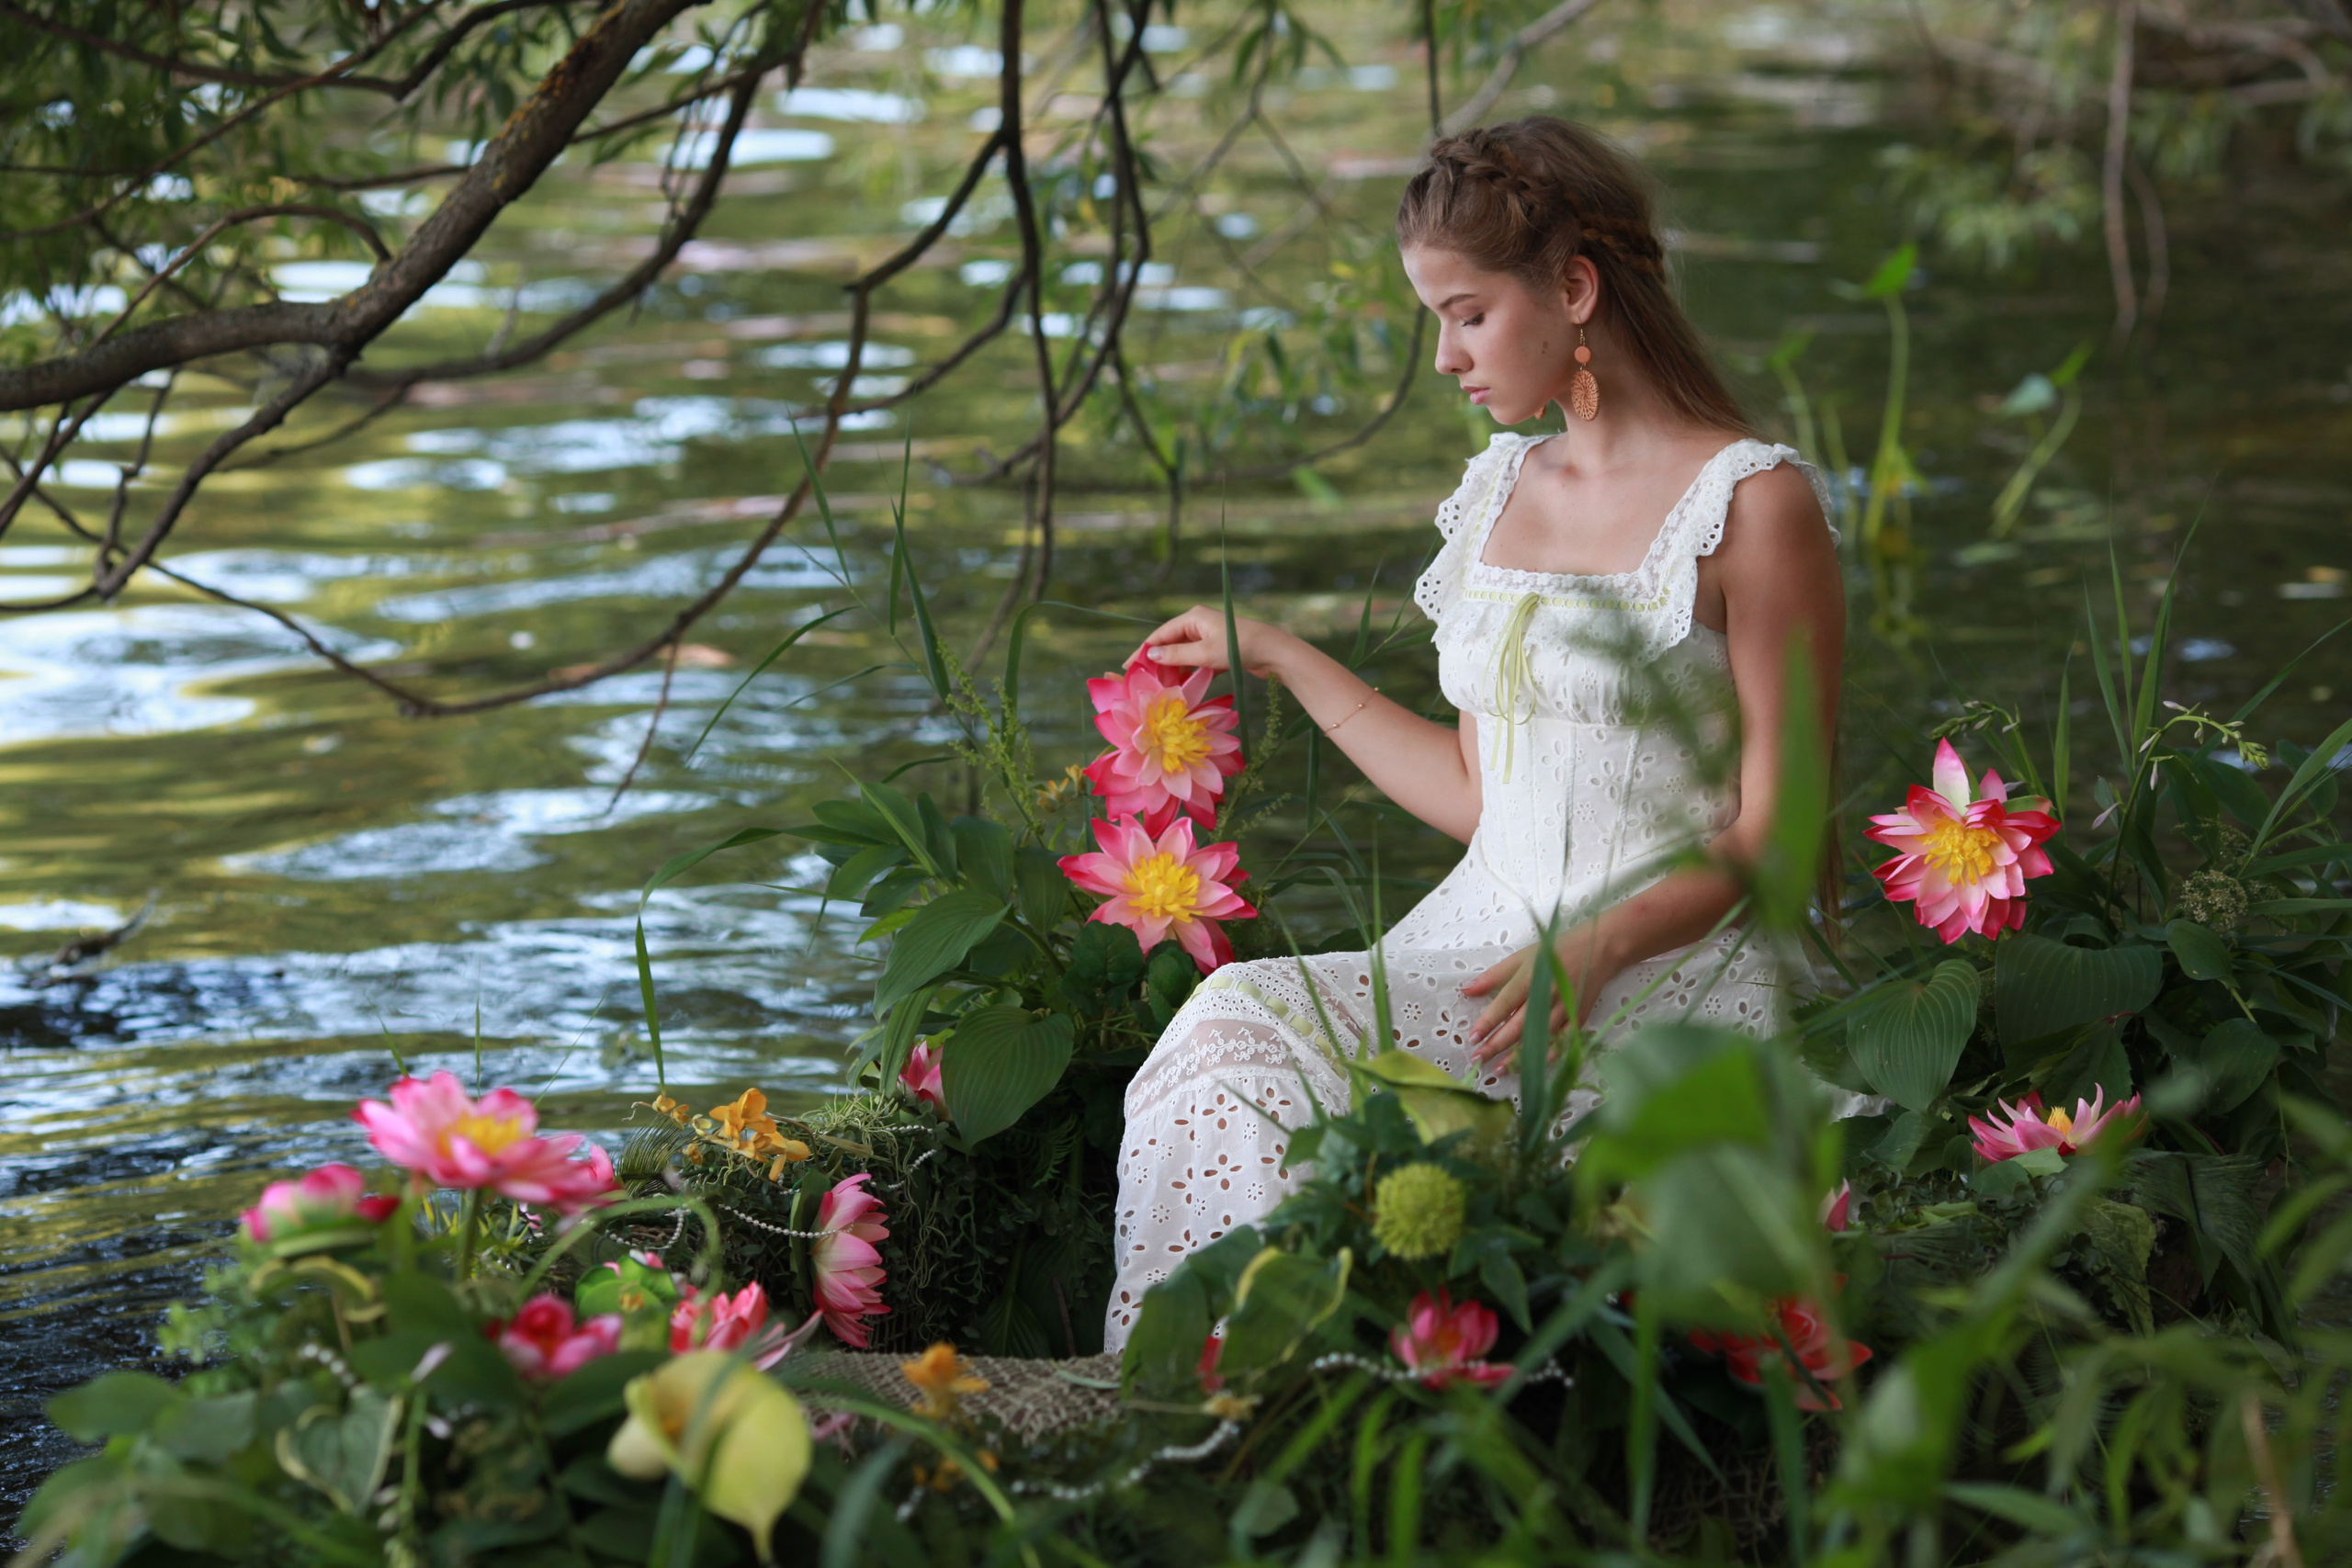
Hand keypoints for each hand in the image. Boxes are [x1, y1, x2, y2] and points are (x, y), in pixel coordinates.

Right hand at [1134, 606, 1294, 680]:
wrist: (1274, 652)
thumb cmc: (1239, 647)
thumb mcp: (1204, 653)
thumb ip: (1176, 655)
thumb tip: (1150, 655)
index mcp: (1193, 617)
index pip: (1160, 634)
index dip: (1143, 651)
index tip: (1128, 667)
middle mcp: (1199, 624)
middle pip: (1171, 643)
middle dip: (1157, 662)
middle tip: (1143, 681)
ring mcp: (1210, 637)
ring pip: (1184, 654)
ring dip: (1173, 669)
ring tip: (1160, 687)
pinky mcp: (1219, 650)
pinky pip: (1197, 661)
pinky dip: (1189, 672)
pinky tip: (1181, 686)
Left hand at [1462, 926, 1612, 1067]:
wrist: (1598, 949)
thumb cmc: (1555, 951)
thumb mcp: (1521, 957)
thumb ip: (1493, 976)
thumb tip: (1466, 990)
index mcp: (1530, 979)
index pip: (1504, 1005)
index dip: (1488, 1023)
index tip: (1473, 1038)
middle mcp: (1547, 996)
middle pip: (1519, 1026)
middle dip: (1497, 1045)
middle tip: (1478, 1058)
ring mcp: (1565, 1010)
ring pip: (1539, 1038)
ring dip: (1518, 1056)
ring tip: (1499, 1069)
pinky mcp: (1579, 1019)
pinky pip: (1562, 1041)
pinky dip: (1547, 1055)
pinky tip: (1533, 1066)